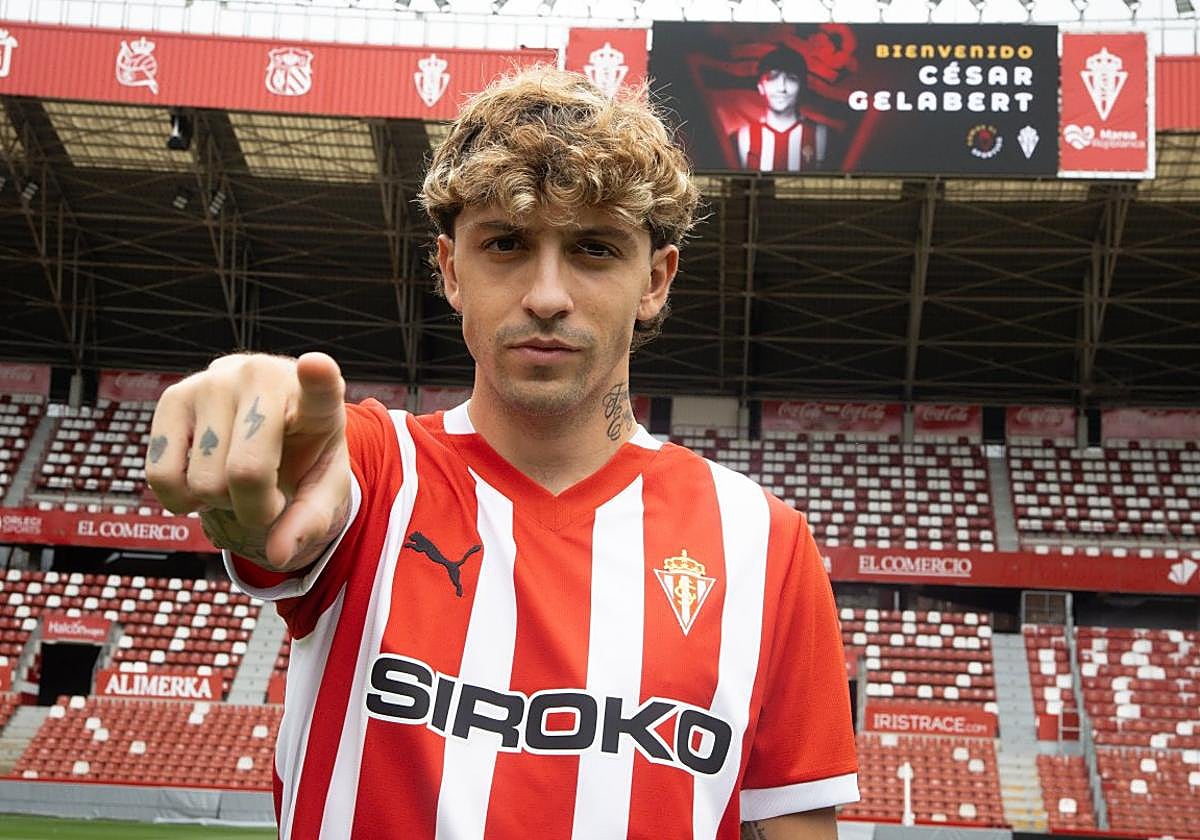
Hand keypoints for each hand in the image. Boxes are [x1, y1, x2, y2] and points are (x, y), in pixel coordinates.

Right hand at [145, 352, 351, 572]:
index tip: (317, 365)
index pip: (320, 387)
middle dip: (255, 509)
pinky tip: (204, 475)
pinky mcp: (172, 396)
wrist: (270, 420)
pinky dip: (181, 499)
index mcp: (315, 399)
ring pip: (203, 482)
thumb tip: (277, 554)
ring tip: (237, 477)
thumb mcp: (323, 487)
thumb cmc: (303, 453)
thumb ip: (311, 521)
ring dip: (220, 502)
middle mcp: (262, 377)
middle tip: (268, 497)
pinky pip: (161, 476)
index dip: (318, 378)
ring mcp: (212, 382)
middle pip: (244, 474)